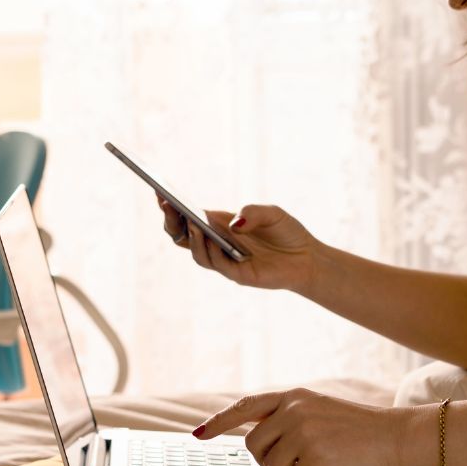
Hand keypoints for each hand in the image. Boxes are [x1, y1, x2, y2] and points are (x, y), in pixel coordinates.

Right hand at [157, 197, 318, 292]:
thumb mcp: (272, 213)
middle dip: (171, 220)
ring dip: (191, 237)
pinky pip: (216, 263)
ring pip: (196, 252)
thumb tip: (232, 224)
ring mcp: (225, 259)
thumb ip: (253, 212)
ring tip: (191, 221)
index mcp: (220, 225)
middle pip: (183, 236)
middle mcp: (218, 242)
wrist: (307, 258)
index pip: (188, 217)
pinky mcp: (237, 274)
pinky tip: (210, 238)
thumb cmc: (287, 233)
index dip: (171, 206)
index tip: (158, 191)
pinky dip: (210, 251)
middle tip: (166, 204)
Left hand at [192, 388, 408, 465]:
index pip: (246, 406)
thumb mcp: (319, 411)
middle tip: (303, 459)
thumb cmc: (360, 430)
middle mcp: (293, 410)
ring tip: (323, 461)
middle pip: (255, 448)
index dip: (220, 421)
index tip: (199, 434)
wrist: (396, 434)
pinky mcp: (315, 454)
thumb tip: (257, 440)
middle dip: (274, 462)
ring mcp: (303, 431)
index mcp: (293, 397)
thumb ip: (289, 419)